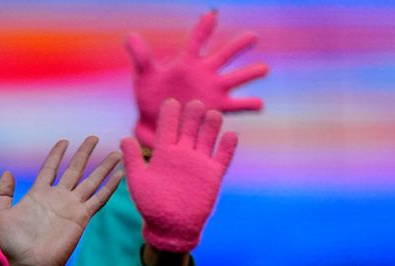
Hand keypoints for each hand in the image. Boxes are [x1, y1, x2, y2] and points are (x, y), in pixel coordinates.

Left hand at [0, 136, 122, 265]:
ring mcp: (71, 207)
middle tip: (93, 137)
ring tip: (115, 152)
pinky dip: (110, 187)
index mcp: (38, 195)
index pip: (50, 169)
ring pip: (91, 181)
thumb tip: (8, 173)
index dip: (57, 154)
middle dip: (84, 153)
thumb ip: (2, 193)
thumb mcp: (1, 216)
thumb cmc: (14, 245)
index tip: (64, 141)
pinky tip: (120, 175)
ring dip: (103, 166)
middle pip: (74, 169)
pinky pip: (98, 199)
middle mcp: (57, 198)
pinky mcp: (81, 217)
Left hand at [120, 99, 237, 254]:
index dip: (169, 116)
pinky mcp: (212, 175)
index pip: (167, 129)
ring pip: (207, 138)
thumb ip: (134, 160)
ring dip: (210, 127)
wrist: (171, 228)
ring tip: (213, 114)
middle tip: (194, 103)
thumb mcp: (139, 182)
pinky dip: (227, 147)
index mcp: (164, 154)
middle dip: (192, 116)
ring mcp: (198, 163)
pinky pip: (222, 157)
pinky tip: (231, 134)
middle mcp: (182, 155)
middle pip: (189, 129)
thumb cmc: (151, 206)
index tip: (170, 102)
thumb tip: (123, 139)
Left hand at [125, 11, 267, 147]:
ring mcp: (213, 90)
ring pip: (235, 79)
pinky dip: (248, 105)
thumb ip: (141, 56)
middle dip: (238, 46)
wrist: (155, 121)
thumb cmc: (149, 96)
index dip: (203, 29)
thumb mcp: (144, 76)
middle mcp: (204, 73)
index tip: (211, 15)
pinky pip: (235, 106)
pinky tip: (260, 104)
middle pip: (224, 55)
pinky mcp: (217, 108)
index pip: (196, 42)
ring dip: (249, 73)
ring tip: (264, 69)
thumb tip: (130, 36)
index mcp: (187, 62)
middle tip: (253, 37)